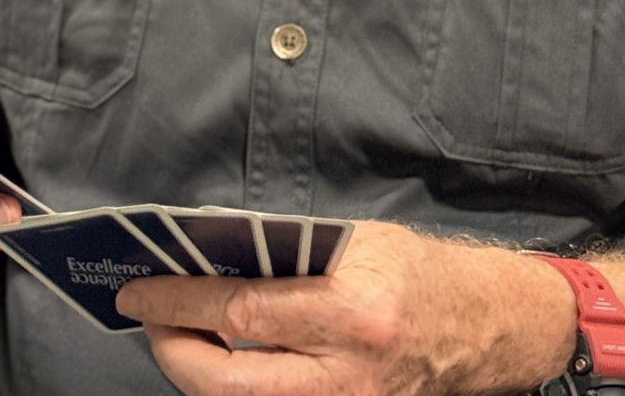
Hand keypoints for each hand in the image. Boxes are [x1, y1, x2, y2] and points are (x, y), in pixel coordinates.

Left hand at [116, 220, 573, 395]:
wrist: (486, 325)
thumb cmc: (417, 271)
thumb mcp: (357, 243)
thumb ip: (290, 254)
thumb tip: (212, 256)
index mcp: (351, 312)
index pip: (240, 314)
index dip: (179, 305)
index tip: (138, 293)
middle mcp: (347, 373)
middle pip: (229, 385)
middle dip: (175, 353)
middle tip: (150, 321)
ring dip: (201, 375)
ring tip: (180, 339)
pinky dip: (241, 389)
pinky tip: (222, 363)